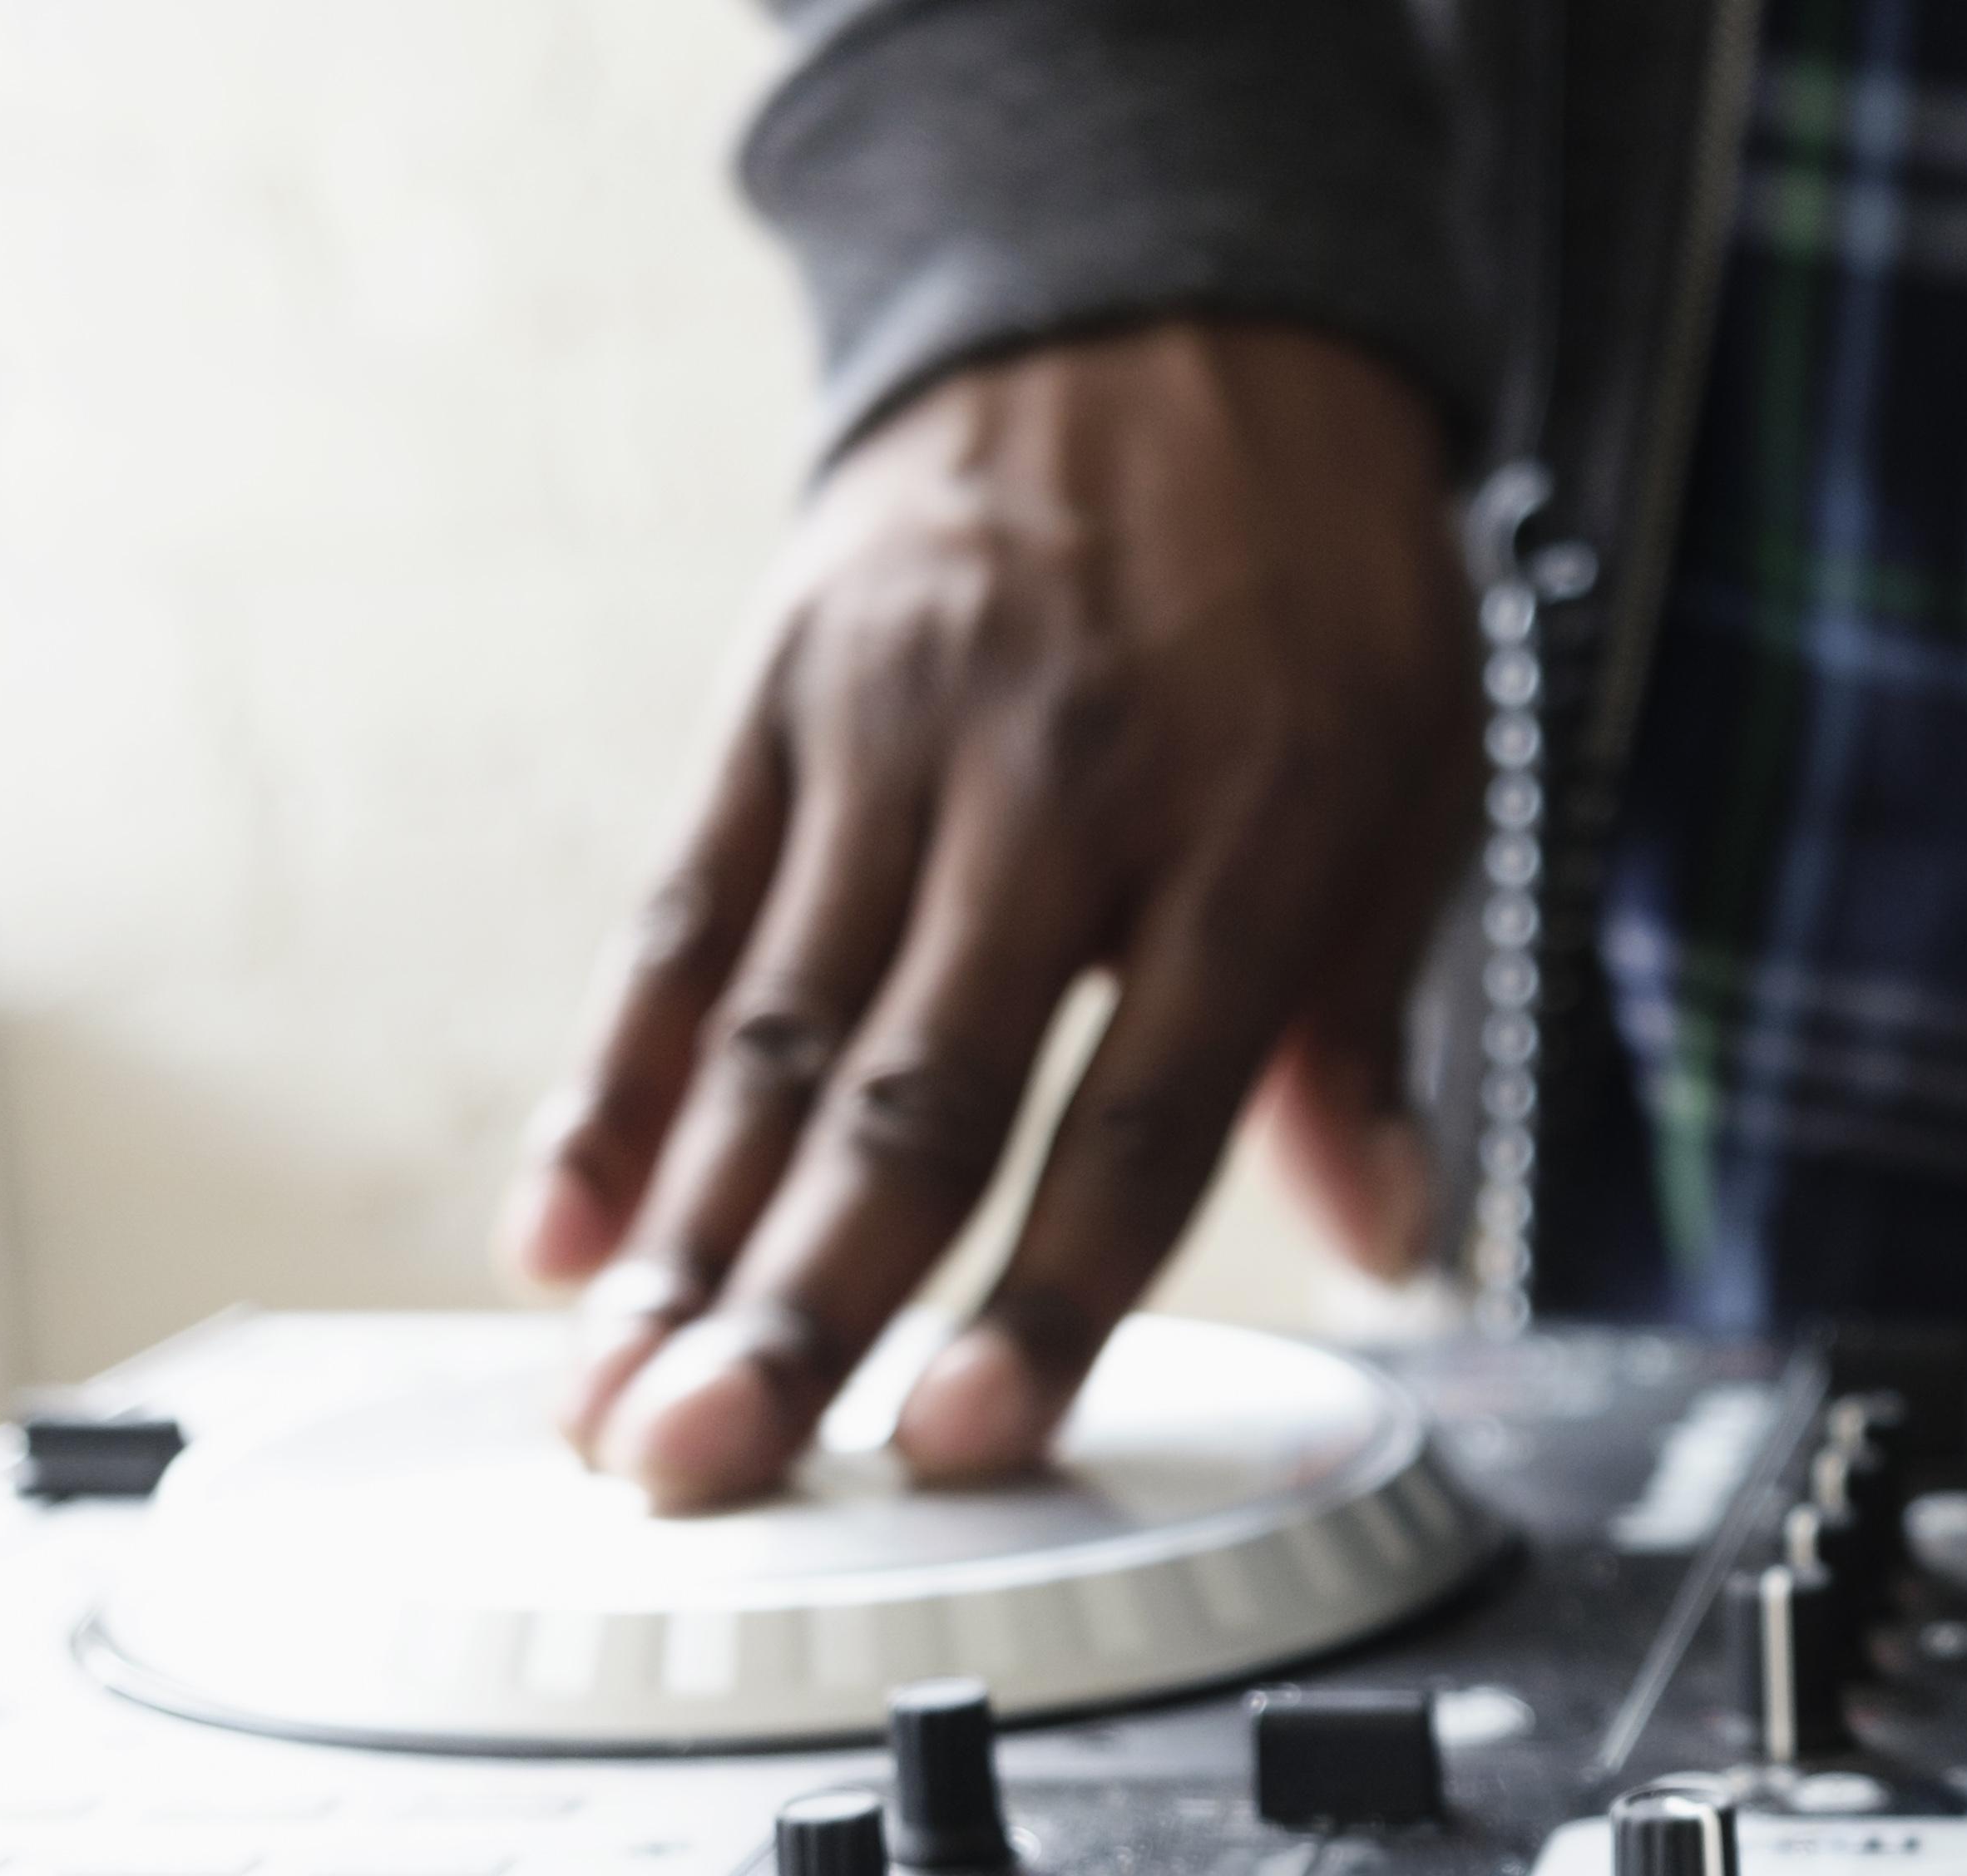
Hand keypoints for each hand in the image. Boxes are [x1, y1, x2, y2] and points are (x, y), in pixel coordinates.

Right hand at [504, 320, 1477, 1510]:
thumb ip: (1367, 1028)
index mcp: (1252, 831)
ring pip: (770, 1029)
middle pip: (912, 1095)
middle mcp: (1059, 787)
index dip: (1044, 1295)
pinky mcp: (774, 694)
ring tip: (611, 1408)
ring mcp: (894, 734)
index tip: (955, 1441)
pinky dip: (611, 1080)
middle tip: (708, 1471)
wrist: (1165, 315)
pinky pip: (680, 913)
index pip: (1139, 1115)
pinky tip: (555, 1228)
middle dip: (801, 1306)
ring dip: (682, 1239)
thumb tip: (1400, 1246)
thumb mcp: (1412, 781)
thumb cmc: (1312, 589)